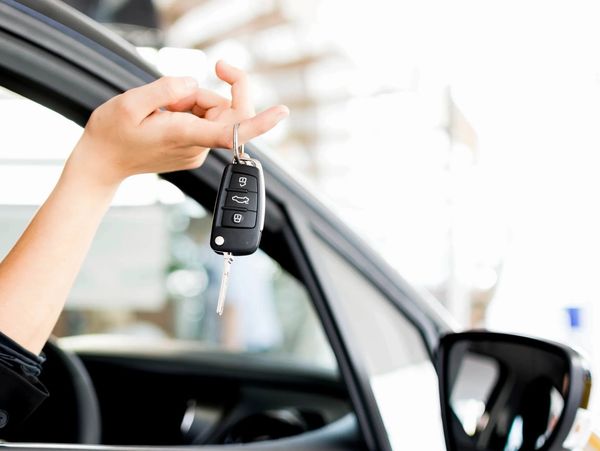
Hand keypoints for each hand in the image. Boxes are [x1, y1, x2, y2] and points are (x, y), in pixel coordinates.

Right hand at [68, 62, 288, 186]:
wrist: (103, 164)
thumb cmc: (111, 135)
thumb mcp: (128, 103)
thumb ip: (165, 89)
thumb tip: (194, 83)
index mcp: (184, 135)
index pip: (231, 131)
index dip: (260, 122)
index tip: (282, 112)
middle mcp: (197, 146)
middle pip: (226, 112)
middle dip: (205, 94)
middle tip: (172, 93)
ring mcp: (197, 150)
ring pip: (214, 114)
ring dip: (193, 101)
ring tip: (162, 109)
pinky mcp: (194, 150)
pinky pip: (205, 122)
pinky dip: (189, 111)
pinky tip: (166, 117)